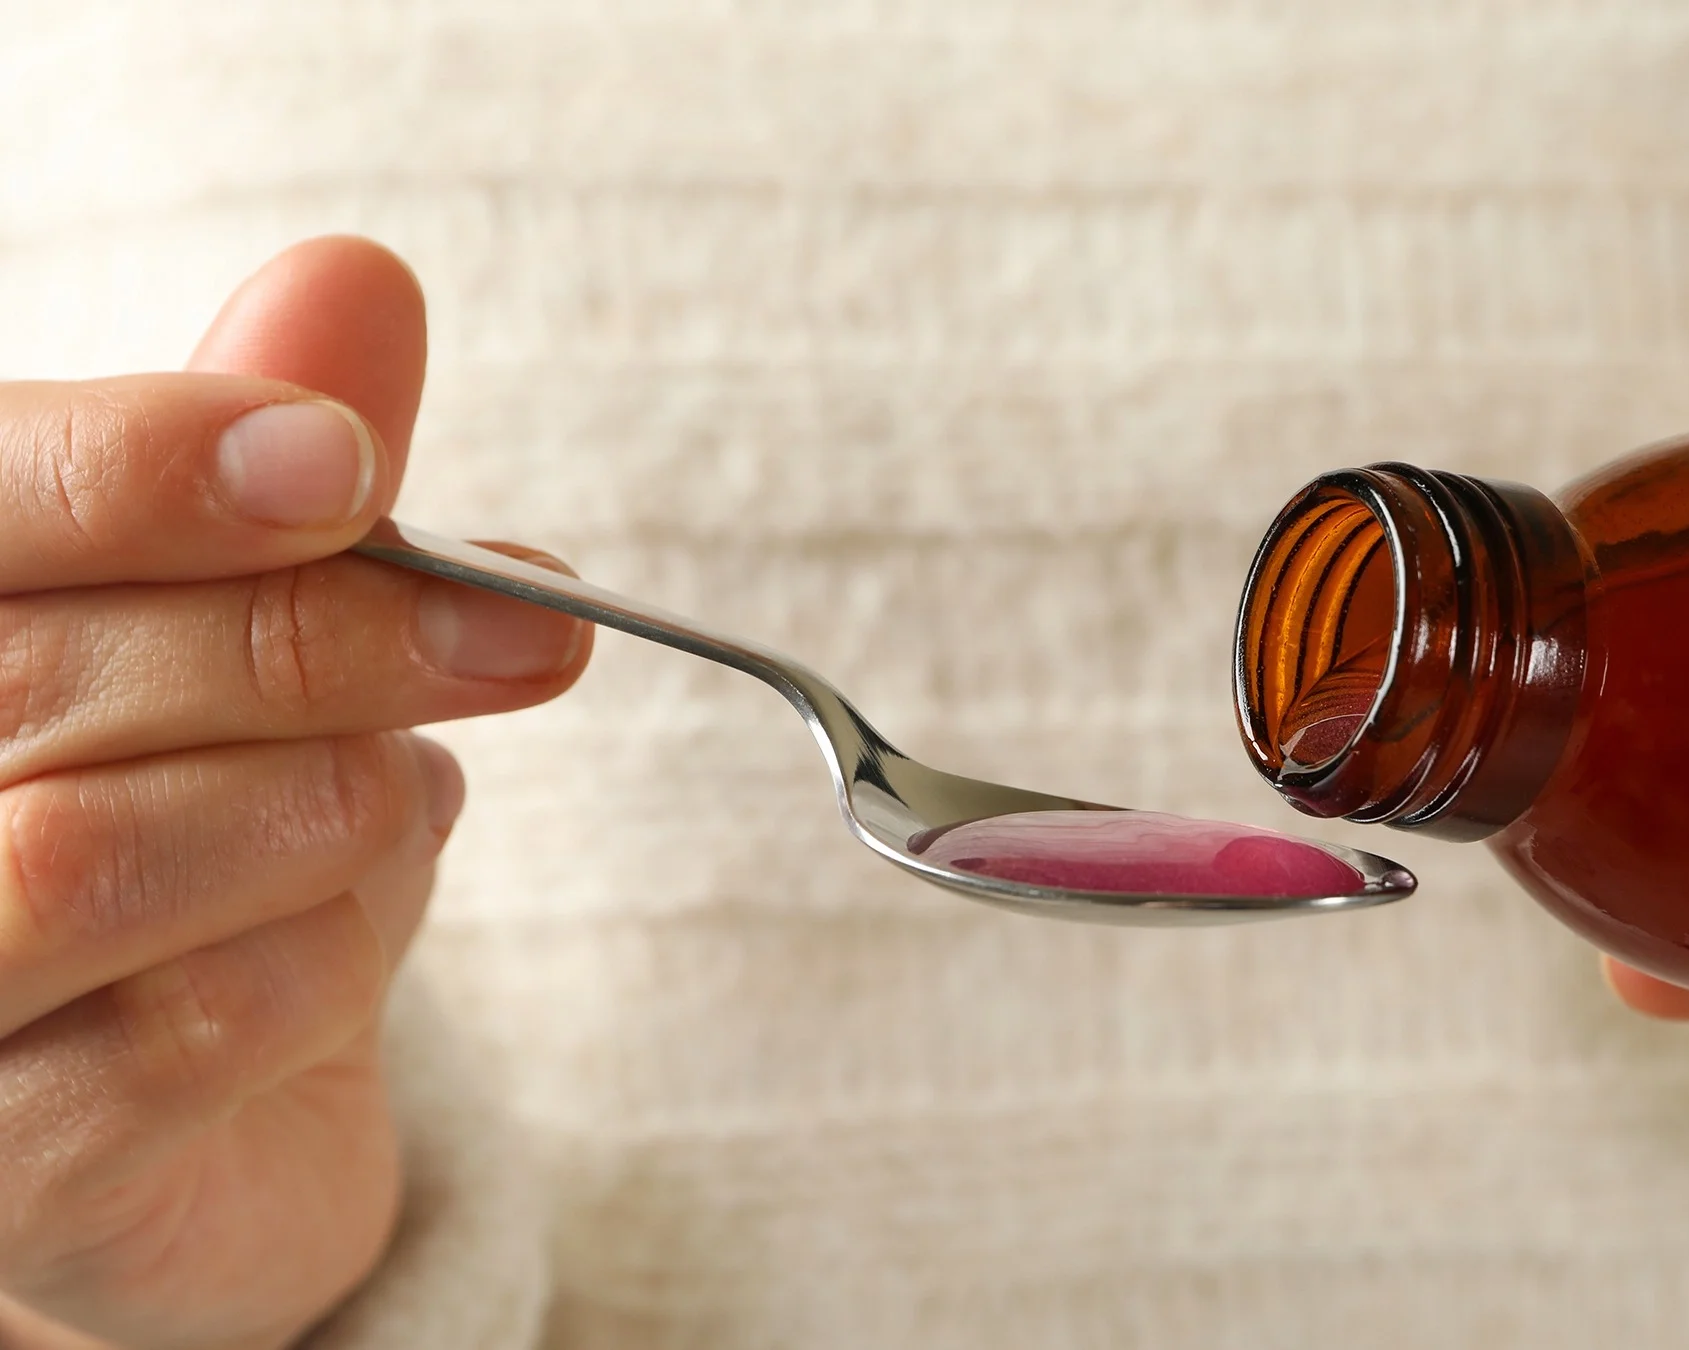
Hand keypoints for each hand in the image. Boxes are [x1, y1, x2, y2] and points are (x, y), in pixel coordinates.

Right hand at [0, 239, 589, 1349]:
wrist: (211, 1105)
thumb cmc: (218, 822)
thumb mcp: (264, 624)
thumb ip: (283, 465)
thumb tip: (353, 283)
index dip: (146, 469)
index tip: (344, 464)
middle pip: (50, 676)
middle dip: (327, 638)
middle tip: (527, 635)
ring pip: (92, 856)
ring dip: (323, 808)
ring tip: (403, 790)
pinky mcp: (4, 1167)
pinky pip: (186, 1029)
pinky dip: (333, 957)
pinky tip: (359, 924)